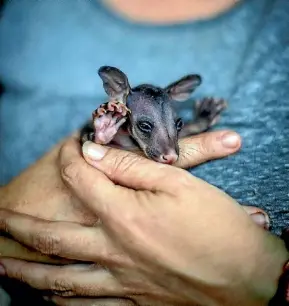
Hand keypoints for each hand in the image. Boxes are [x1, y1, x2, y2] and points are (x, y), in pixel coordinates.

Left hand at [0, 136, 286, 305]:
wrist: (247, 279)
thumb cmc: (217, 225)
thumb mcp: (178, 182)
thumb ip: (130, 167)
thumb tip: (93, 152)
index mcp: (124, 217)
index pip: (81, 178)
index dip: (70, 157)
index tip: (69, 145)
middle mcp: (114, 252)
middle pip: (51, 237)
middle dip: (17, 224)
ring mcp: (121, 282)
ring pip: (58, 280)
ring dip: (25, 270)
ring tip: (1, 263)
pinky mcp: (134, 303)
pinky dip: (60, 301)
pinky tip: (48, 298)